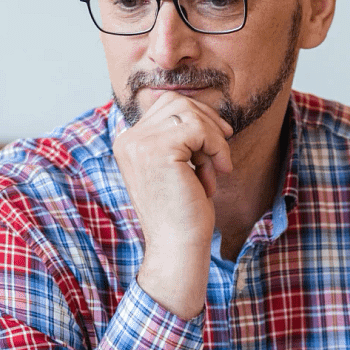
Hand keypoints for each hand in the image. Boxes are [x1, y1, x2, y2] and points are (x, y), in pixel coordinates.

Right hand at [113, 91, 232, 318]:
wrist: (177, 247)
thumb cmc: (183, 212)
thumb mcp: (179, 167)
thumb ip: (180, 138)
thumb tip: (202, 108)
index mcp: (127, 144)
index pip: (165, 104)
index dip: (197, 118)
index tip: (218, 141)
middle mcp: (127, 140)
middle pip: (176, 101)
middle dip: (207, 123)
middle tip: (222, 154)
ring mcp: (139, 144)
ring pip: (189, 112)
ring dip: (213, 138)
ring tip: (217, 169)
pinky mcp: (158, 150)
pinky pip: (199, 128)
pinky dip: (217, 147)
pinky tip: (219, 172)